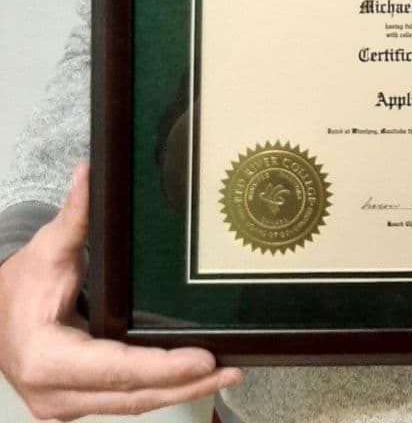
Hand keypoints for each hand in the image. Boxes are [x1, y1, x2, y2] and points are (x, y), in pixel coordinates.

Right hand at [0, 161, 240, 419]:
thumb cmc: (20, 284)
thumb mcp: (47, 249)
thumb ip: (74, 216)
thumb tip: (89, 172)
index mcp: (46, 359)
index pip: (116, 369)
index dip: (162, 367)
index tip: (203, 359)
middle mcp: (54, 393)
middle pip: (131, 395)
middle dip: (184, 385)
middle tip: (230, 367)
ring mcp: (65, 403)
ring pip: (130, 405)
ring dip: (178, 391)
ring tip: (224, 373)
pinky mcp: (77, 401)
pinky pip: (123, 400)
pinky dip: (158, 390)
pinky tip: (191, 379)